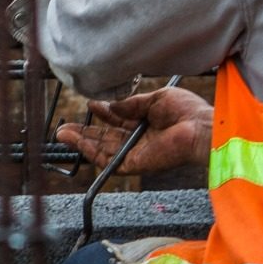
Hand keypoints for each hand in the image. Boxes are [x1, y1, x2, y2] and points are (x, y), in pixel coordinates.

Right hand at [55, 84, 213, 180]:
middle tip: (65, 127)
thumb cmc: (187, 112)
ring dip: (82, 142)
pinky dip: (91, 151)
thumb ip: (132, 104)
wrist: (200, 128)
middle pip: (106, 138)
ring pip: (102, 150)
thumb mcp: (156, 99)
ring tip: (63, 134)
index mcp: (147, 124)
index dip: (103, 113)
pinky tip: (78, 141)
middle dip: (85, 132)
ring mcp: (136, 153)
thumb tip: (110, 105)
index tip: (90, 104)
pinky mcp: (134, 164)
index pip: (119, 121)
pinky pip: (108, 160)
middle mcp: (139, 140)